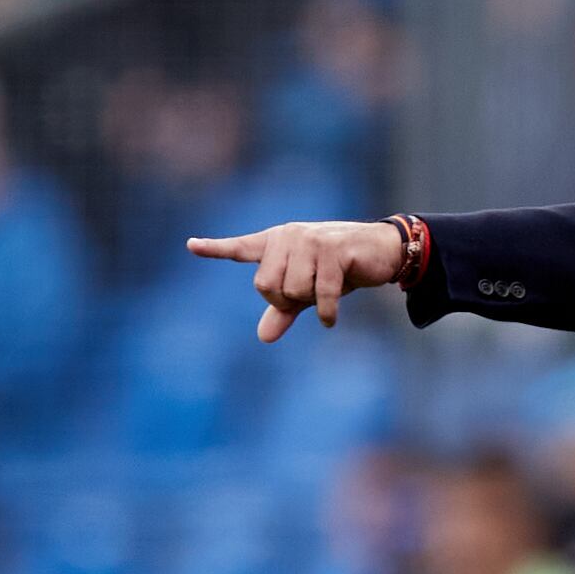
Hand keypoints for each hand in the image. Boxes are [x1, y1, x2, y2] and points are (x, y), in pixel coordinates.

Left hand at [187, 220, 405, 341]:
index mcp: (277, 241)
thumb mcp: (309, 290)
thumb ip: (284, 310)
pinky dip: (326, 313)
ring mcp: (310, 241)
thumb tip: (264, 337)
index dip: (215, 248)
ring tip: (329, 290)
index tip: (192, 245)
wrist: (383, 250)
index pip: (241, 248)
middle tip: (311, 295)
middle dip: (287, 301)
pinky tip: (330, 320)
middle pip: (266, 286)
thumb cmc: (342, 268)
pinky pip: (320, 294)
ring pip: (293, 291)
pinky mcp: (333, 250)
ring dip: (312, 302)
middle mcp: (288, 236)